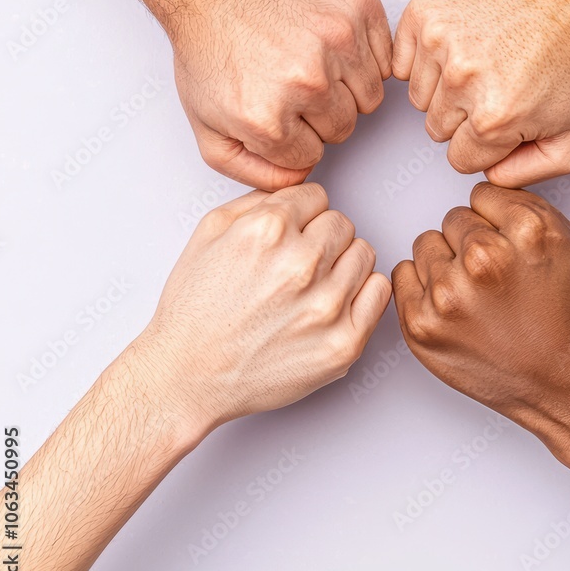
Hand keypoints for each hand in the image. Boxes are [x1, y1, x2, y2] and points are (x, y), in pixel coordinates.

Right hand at [131, 183, 390, 433]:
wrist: (189, 377)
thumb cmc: (195, 312)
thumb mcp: (208, 232)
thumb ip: (256, 201)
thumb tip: (294, 193)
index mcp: (268, 230)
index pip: (317, 197)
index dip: (301, 216)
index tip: (290, 235)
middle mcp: (301, 264)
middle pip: (342, 224)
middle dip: (321, 238)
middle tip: (297, 264)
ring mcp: (326, 305)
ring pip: (364, 253)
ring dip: (342, 264)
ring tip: (313, 285)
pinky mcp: (344, 341)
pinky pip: (380, 290)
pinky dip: (363, 292)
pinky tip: (335, 301)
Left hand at [171, 0, 392, 188]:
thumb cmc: (209, 50)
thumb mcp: (209, 129)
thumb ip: (252, 171)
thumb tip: (299, 181)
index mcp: (269, 118)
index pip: (312, 156)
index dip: (292, 138)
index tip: (274, 110)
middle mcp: (307, 82)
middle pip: (344, 127)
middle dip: (319, 113)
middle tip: (290, 83)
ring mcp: (337, 40)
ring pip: (370, 95)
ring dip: (345, 86)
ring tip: (311, 62)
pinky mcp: (358, 7)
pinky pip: (384, 57)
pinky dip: (363, 54)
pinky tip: (329, 43)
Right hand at [392, 0, 569, 186]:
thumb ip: (529, 174)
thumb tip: (489, 174)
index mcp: (493, 118)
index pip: (459, 159)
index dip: (484, 144)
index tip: (503, 117)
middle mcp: (461, 81)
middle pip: (437, 128)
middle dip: (465, 115)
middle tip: (498, 85)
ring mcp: (440, 43)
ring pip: (419, 96)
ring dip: (445, 86)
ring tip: (482, 62)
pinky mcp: (425, 14)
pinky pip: (403, 60)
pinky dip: (424, 57)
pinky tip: (458, 47)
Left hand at [392, 183, 569, 464]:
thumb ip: (532, 211)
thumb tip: (495, 198)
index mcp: (527, 230)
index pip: (481, 195)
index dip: (496, 220)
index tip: (507, 244)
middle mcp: (485, 258)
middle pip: (452, 219)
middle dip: (471, 241)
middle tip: (494, 276)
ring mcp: (449, 294)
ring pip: (426, 245)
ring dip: (445, 263)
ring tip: (475, 294)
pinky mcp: (422, 325)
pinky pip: (403, 275)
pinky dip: (422, 288)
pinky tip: (452, 305)